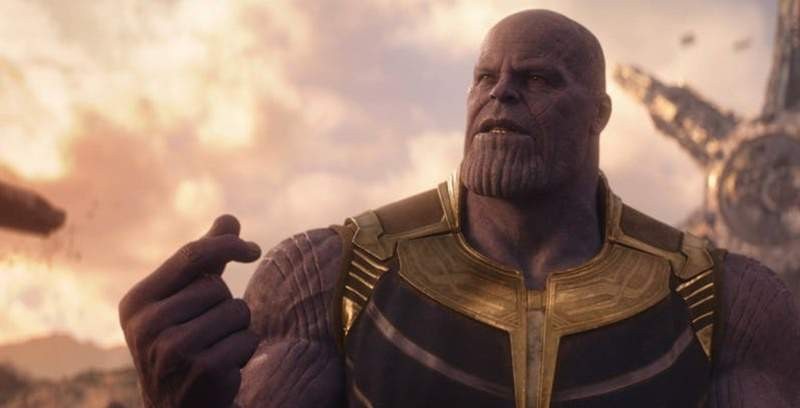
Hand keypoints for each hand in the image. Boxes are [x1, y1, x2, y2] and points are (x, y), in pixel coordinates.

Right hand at [119, 215, 261, 407]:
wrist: (177, 406)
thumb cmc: (184, 341)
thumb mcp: (184, 299)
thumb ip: (205, 259)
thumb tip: (230, 219)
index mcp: (137, 301)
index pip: (191, 255)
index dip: (228, 245)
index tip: (254, 250)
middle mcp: (147, 325)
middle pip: (218, 287)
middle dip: (226, 304)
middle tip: (207, 331)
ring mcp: (173, 350)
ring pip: (238, 311)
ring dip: (238, 328)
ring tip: (214, 348)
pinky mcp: (202, 371)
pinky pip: (248, 339)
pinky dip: (245, 350)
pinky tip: (223, 367)